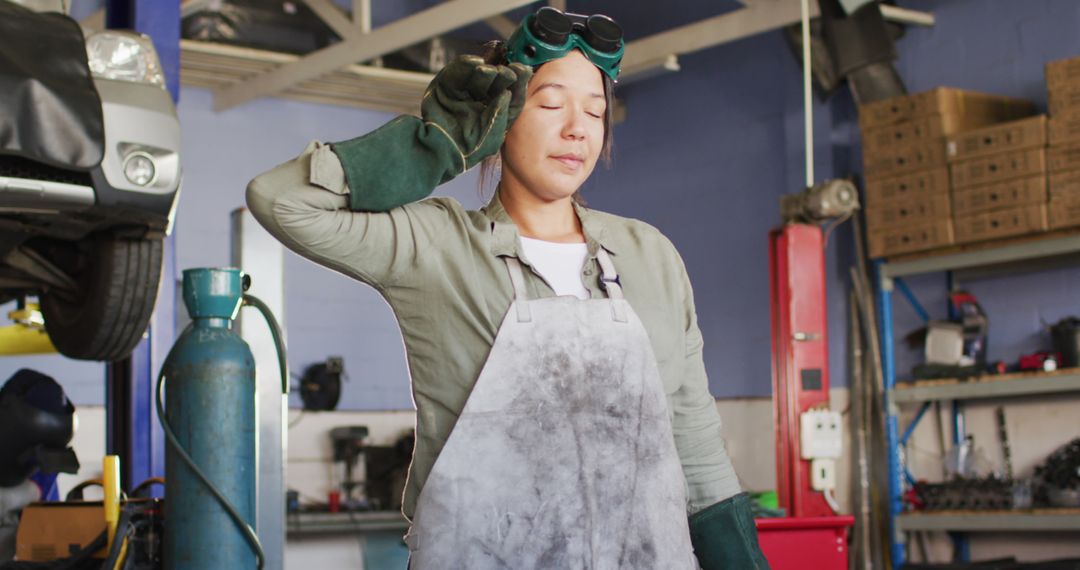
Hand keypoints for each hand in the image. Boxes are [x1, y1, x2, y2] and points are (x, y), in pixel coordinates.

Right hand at [420, 55, 532, 171]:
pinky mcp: (446, 86)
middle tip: (508, 71)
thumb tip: (507, 93)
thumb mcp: (491, 138)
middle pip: (496, 84)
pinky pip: (457, 72)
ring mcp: (464, 93)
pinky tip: (474, 62)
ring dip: (486, 71)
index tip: (524, 71)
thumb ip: (500, 116)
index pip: (511, 96)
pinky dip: (465, 65)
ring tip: (488, 70)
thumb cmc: (467, 150)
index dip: (519, 83)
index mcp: (495, 114)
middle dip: (503, 76)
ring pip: (478, 77)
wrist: (437, 152)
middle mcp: (481, 102)